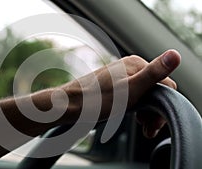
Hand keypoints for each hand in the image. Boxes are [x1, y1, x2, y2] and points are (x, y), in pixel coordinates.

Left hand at [60, 49, 180, 137]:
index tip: (153, 123)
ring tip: (141, 125)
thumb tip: (174, 55)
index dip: (163, 105)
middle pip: (155, 89)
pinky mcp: (115, 85)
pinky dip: (137, 107)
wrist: (70, 106)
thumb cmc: (96, 100)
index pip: (165, 84)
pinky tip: (132, 116)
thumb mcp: (129, 90)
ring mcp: (121, 76)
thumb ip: (153, 74)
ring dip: (147, 111)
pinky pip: (134, 95)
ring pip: (145, 94)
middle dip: (154, 110)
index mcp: (136, 64)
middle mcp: (129, 67)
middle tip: (147, 128)